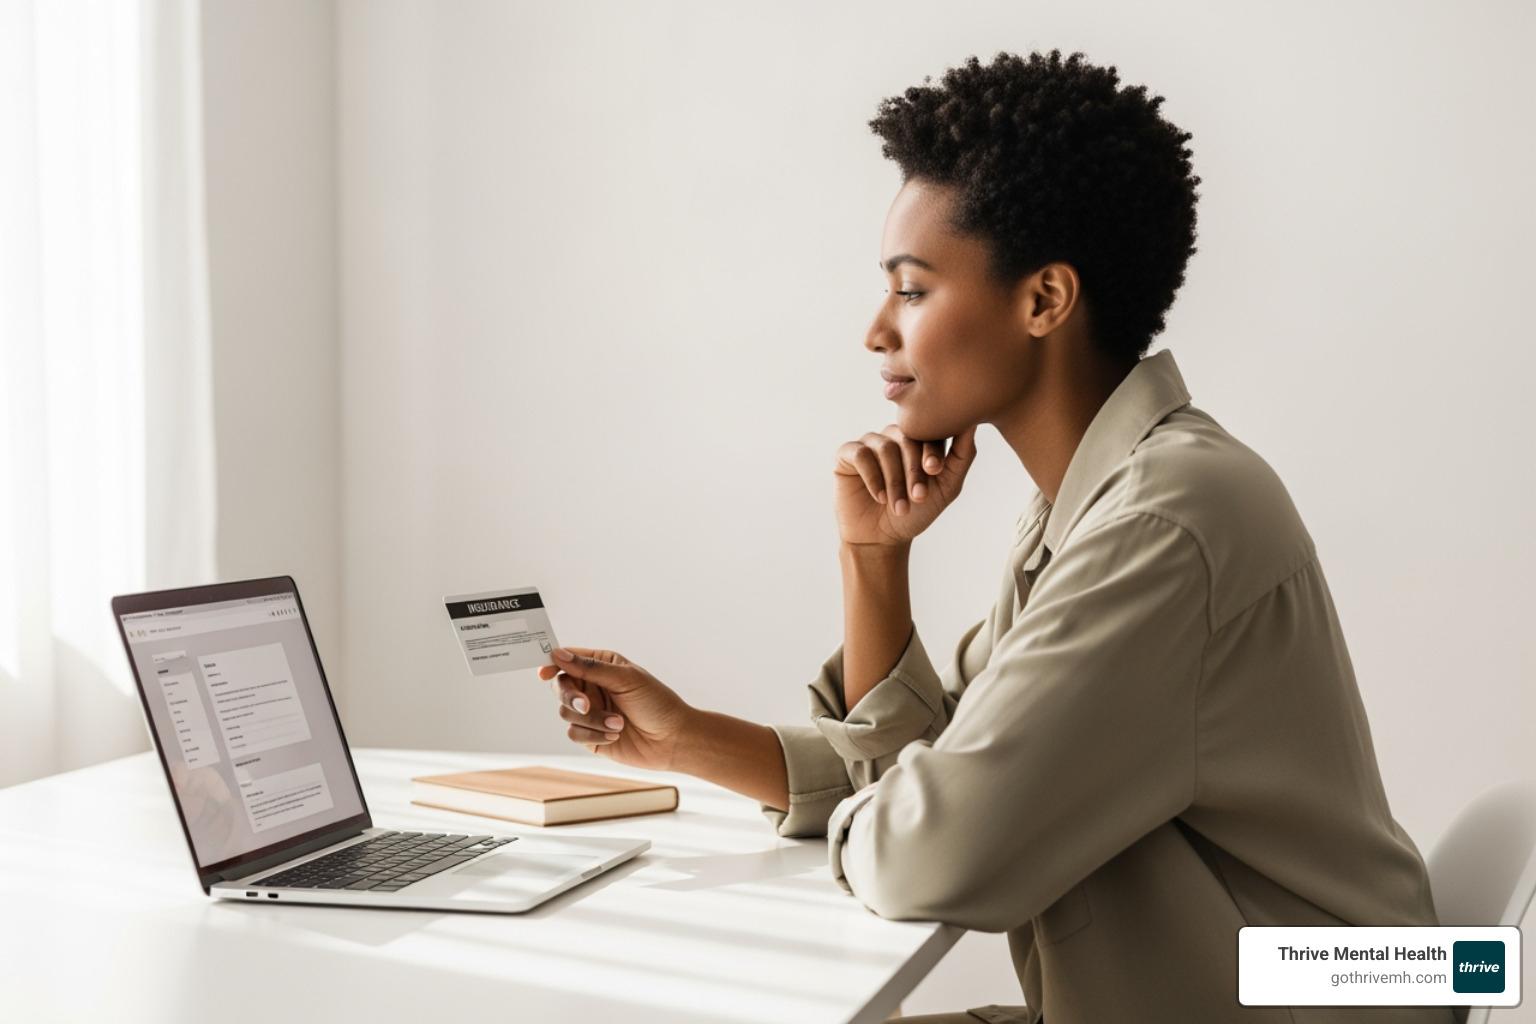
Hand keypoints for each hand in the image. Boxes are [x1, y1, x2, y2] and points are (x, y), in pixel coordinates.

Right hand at [538, 647, 690, 771]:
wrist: (672, 740)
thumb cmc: (657, 703)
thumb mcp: (626, 679)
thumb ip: (591, 668)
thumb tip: (559, 654)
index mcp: (602, 666)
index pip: (568, 660)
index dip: (553, 664)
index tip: (545, 673)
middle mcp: (593, 687)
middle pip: (561, 687)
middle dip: (571, 697)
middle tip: (586, 705)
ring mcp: (591, 712)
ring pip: (566, 713)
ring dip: (592, 720)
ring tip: (618, 724)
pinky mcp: (590, 736)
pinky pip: (575, 733)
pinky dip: (594, 735)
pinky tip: (615, 735)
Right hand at [833, 425, 977, 546]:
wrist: (882, 538)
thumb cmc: (916, 512)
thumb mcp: (947, 486)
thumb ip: (962, 455)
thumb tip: (972, 422)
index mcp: (919, 439)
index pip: (929, 431)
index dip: (932, 450)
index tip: (934, 472)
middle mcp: (895, 436)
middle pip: (907, 438)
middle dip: (914, 469)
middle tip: (918, 496)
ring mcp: (871, 443)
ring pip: (885, 448)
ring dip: (894, 481)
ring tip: (899, 507)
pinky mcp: (848, 453)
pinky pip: (861, 454)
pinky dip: (872, 477)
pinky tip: (879, 497)